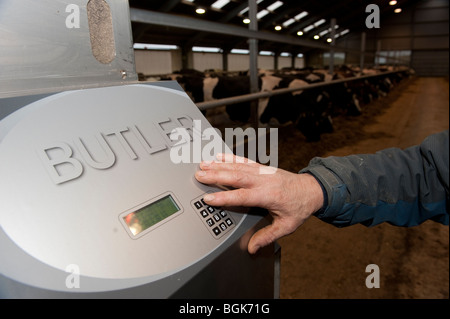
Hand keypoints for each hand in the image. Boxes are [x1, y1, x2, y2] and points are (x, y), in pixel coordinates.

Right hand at [195, 153, 323, 253]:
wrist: (312, 189)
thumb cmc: (299, 207)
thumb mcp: (286, 226)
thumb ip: (268, 236)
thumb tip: (253, 248)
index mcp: (268, 195)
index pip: (241, 196)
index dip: (224, 197)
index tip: (209, 198)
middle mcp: (264, 181)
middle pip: (236, 176)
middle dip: (216, 176)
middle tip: (199, 175)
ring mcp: (262, 172)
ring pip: (238, 166)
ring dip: (219, 165)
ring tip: (203, 165)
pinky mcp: (262, 167)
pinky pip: (244, 160)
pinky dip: (230, 158)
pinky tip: (219, 157)